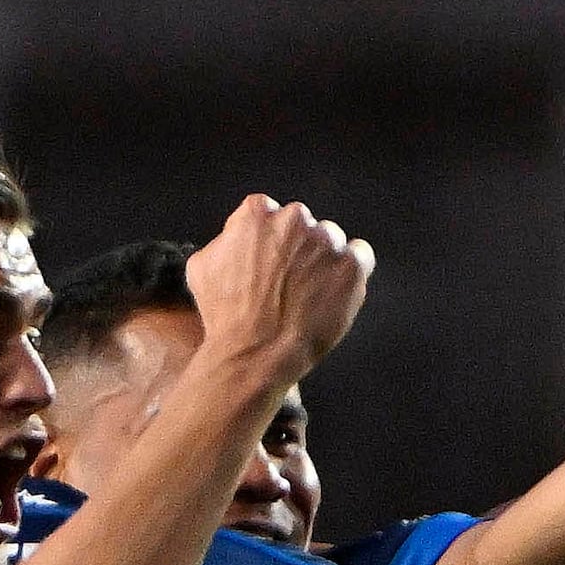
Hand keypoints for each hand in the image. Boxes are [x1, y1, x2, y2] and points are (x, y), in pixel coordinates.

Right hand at [184, 195, 377, 386]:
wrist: (256, 351)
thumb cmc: (226, 315)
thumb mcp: (203, 266)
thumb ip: (226, 241)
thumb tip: (235, 240)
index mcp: (257, 212)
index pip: (268, 214)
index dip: (268, 241)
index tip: (268, 262)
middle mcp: (294, 219)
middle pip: (302, 225)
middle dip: (296, 247)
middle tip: (288, 281)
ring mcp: (326, 241)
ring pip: (331, 240)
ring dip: (324, 259)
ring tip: (311, 293)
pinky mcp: (351, 266)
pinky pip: (361, 255)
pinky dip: (353, 270)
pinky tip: (338, 290)